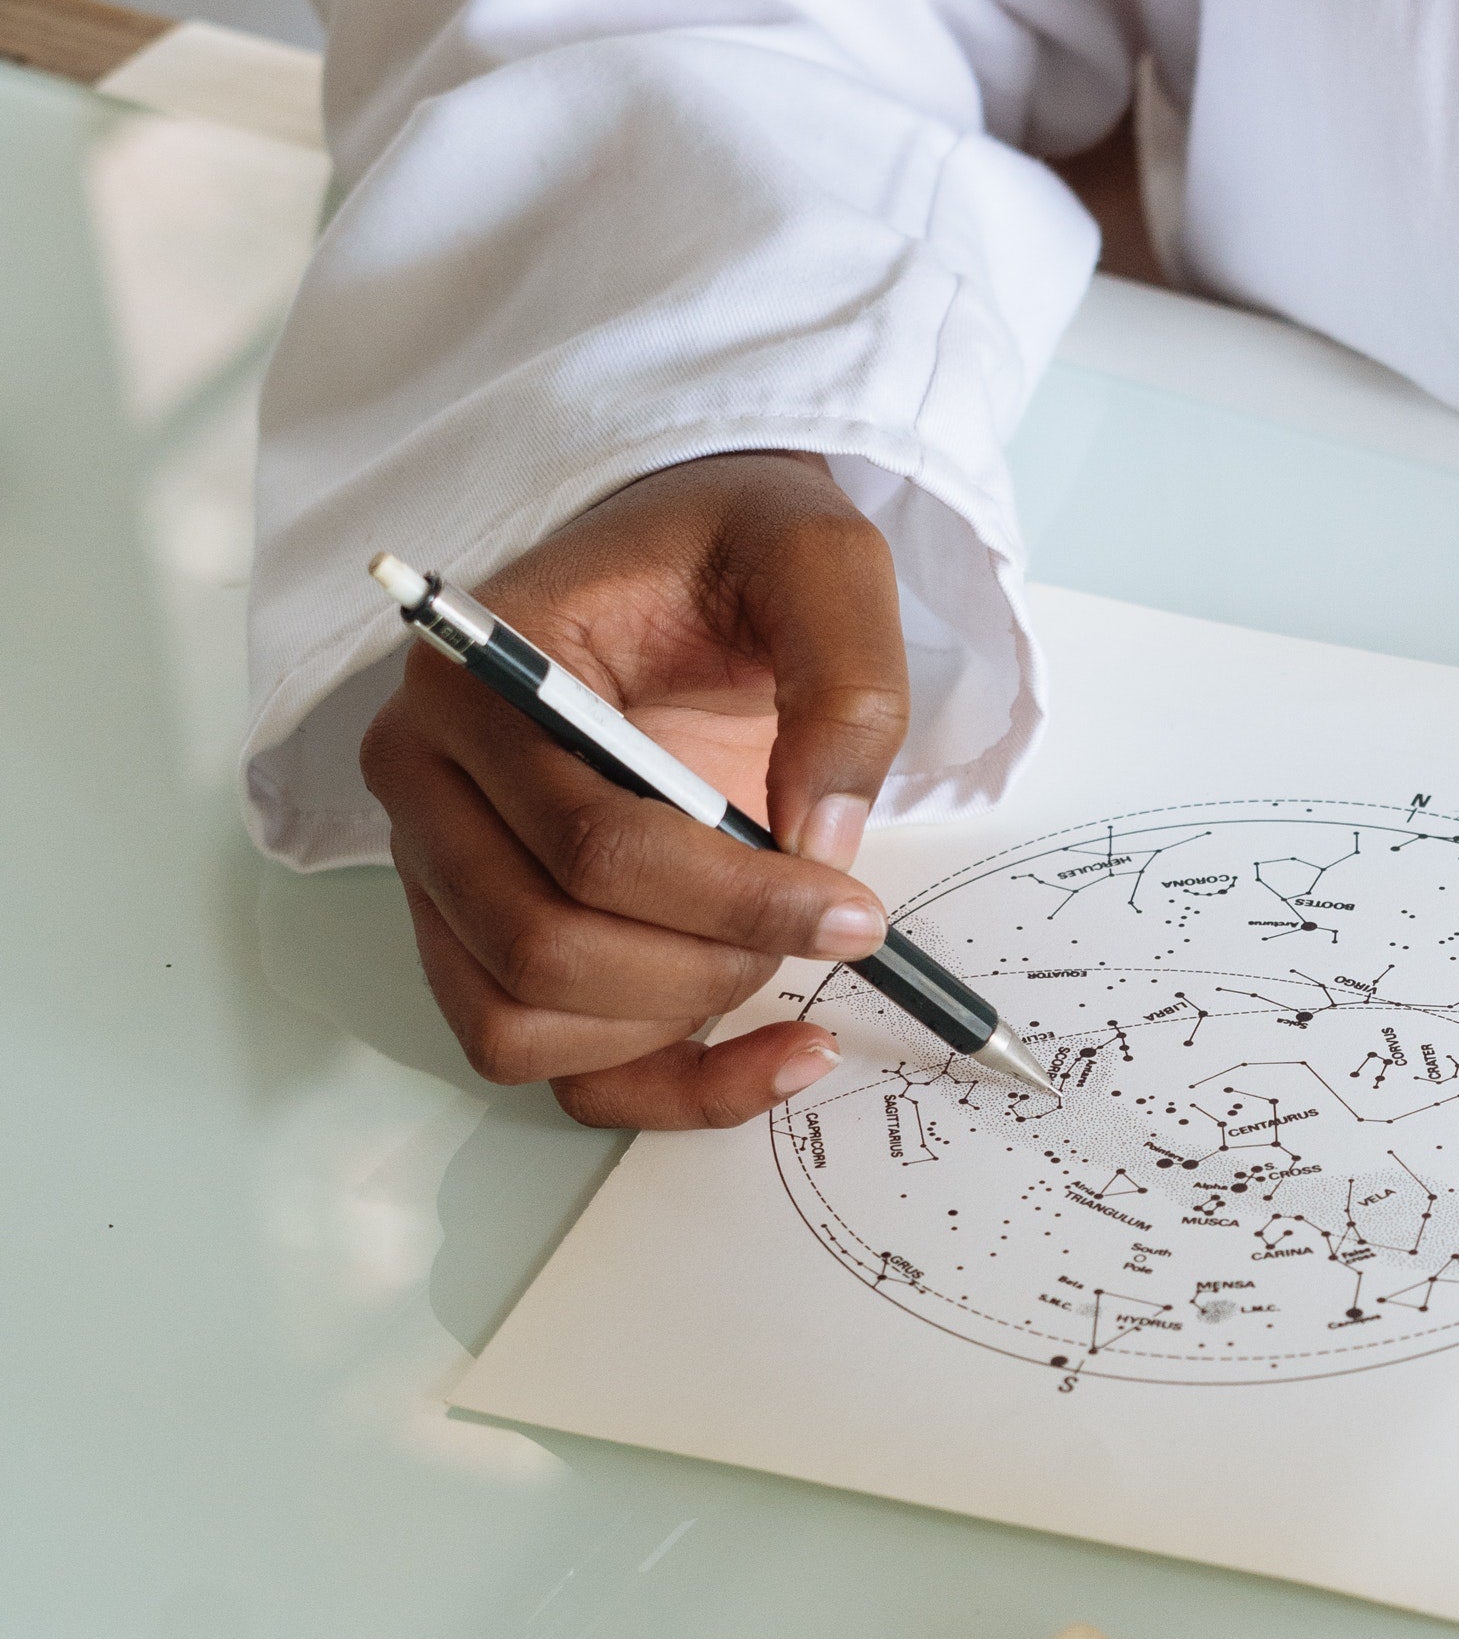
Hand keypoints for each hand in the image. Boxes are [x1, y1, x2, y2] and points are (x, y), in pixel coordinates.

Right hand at [361, 452, 908, 1127]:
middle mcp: (425, 783)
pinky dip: (662, 1086)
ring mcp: (441, 872)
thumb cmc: (734, 552)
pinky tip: (774, 1053)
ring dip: (674, 1025)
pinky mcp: (484, 937)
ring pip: (522, 1023)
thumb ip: (843, 680)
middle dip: (709, 965)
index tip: (854, 907)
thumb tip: (822, 840)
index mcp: (475, 679)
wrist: (699, 559)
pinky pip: (547, 1064)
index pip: (586, 844)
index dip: (733, 900)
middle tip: (828, 925)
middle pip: (542, 948)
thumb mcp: (819, 560)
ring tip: (780, 956)